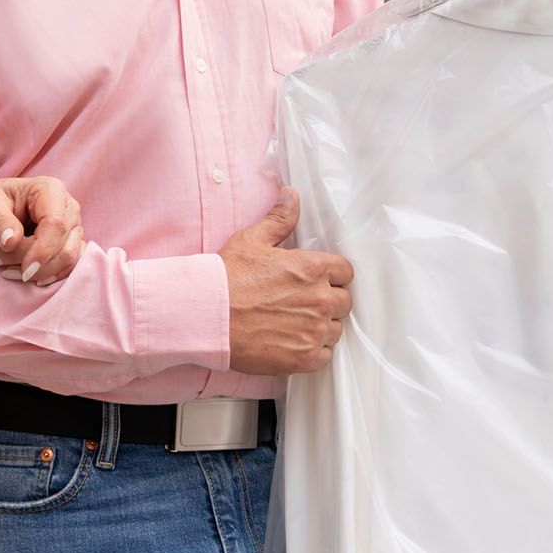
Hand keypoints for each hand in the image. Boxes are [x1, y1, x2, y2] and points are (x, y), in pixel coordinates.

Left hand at [0, 176, 85, 285]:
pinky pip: (71, 265)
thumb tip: (11, 242)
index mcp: (51, 191)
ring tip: (9, 272)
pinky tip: (31, 279)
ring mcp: (74, 227)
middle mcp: (69, 208)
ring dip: (42, 273)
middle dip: (35, 265)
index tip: (25, 270)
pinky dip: (52, 275)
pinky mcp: (72, 242)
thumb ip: (0, 221)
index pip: (56, 224)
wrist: (2, 202)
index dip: (42, 251)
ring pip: (69, 258)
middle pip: (63, 246)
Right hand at [220, 188, 353, 374]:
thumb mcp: (252, 240)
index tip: (317, 281)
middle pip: (344, 301)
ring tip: (296, 324)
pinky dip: (313, 351)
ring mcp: (314, 330)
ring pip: (336, 329)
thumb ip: (279, 219)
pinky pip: (326, 355)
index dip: (332, 276)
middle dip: (328, 301)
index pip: (346, 272)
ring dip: (321, 327)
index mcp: (312, 268)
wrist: (207, 315)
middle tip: (303, 303)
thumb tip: (291, 195)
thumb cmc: (227, 277)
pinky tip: (293, 342)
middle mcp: (320, 299)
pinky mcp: (305, 357)